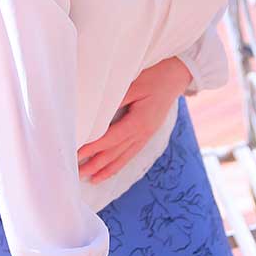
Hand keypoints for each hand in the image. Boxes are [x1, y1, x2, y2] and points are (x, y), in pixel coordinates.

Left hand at [77, 57, 192, 183]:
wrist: (177, 76)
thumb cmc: (156, 76)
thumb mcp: (134, 84)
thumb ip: (115, 100)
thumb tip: (95, 114)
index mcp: (139, 122)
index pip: (111, 139)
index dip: (93, 148)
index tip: (77, 154)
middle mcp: (143, 133)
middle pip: (116, 153)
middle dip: (96, 164)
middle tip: (77, 174)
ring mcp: (146, 135)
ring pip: (123, 157)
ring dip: (106, 169)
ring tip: (91, 179)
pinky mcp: (147, 133)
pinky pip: (131, 153)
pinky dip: (119, 163)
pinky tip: (110, 169)